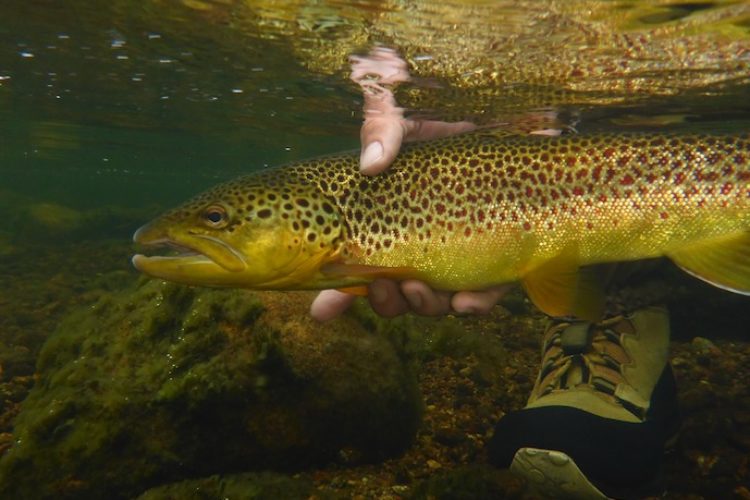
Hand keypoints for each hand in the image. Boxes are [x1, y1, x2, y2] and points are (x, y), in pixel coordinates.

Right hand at [310, 47, 501, 320]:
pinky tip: (465, 302)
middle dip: (385, 302)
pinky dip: (475, 303)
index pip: (356, 263)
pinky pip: (486, 291)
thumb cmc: (435, 99)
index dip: (337, 294)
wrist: (500, 97)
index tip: (321, 312)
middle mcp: (418, 237)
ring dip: (424, 306)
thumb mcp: (397, 104)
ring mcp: (458, 247)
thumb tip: (373, 164)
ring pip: (435, 299)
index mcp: (385, 212)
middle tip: (382, 289)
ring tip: (420, 291)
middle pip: (395, 291)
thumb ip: (382, 129)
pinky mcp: (499, 250)